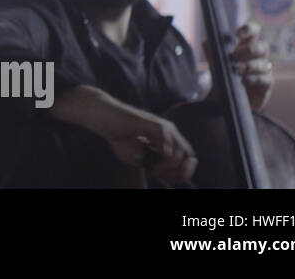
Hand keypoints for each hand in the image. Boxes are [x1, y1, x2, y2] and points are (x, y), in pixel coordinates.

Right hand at [52, 84, 196, 183]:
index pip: (190, 158)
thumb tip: (169, 175)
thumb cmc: (118, 136)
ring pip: (180, 153)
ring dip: (168, 167)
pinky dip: (162, 159)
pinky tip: (149, 160)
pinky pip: (168, 147)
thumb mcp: (139, 155)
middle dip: (177, 171)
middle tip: (157, 173)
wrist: (104, 118)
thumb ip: (155, 164)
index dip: (182, 172)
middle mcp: (171, 131)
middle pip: (190, 157)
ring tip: (153, 169)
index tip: (162, 174)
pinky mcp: (154, 125)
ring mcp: (164, 126)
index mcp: (170, 137)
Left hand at [204, 22, 272, 111]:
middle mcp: (258, 57)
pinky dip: (254, 79)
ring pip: (265, 64)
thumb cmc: (225, 76)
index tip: (236, 34)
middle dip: (250, 50)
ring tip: (237, 69)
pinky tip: (244, 81)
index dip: (248, 30)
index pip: (254, 32)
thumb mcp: (217, 63)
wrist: (229, 99)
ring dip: (250, 65)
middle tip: (235, 56)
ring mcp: (264, 71)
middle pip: (262, 47)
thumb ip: (212, 52)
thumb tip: (207, 40)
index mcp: (246, 46)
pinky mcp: (266, 86)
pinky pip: (265, 80)